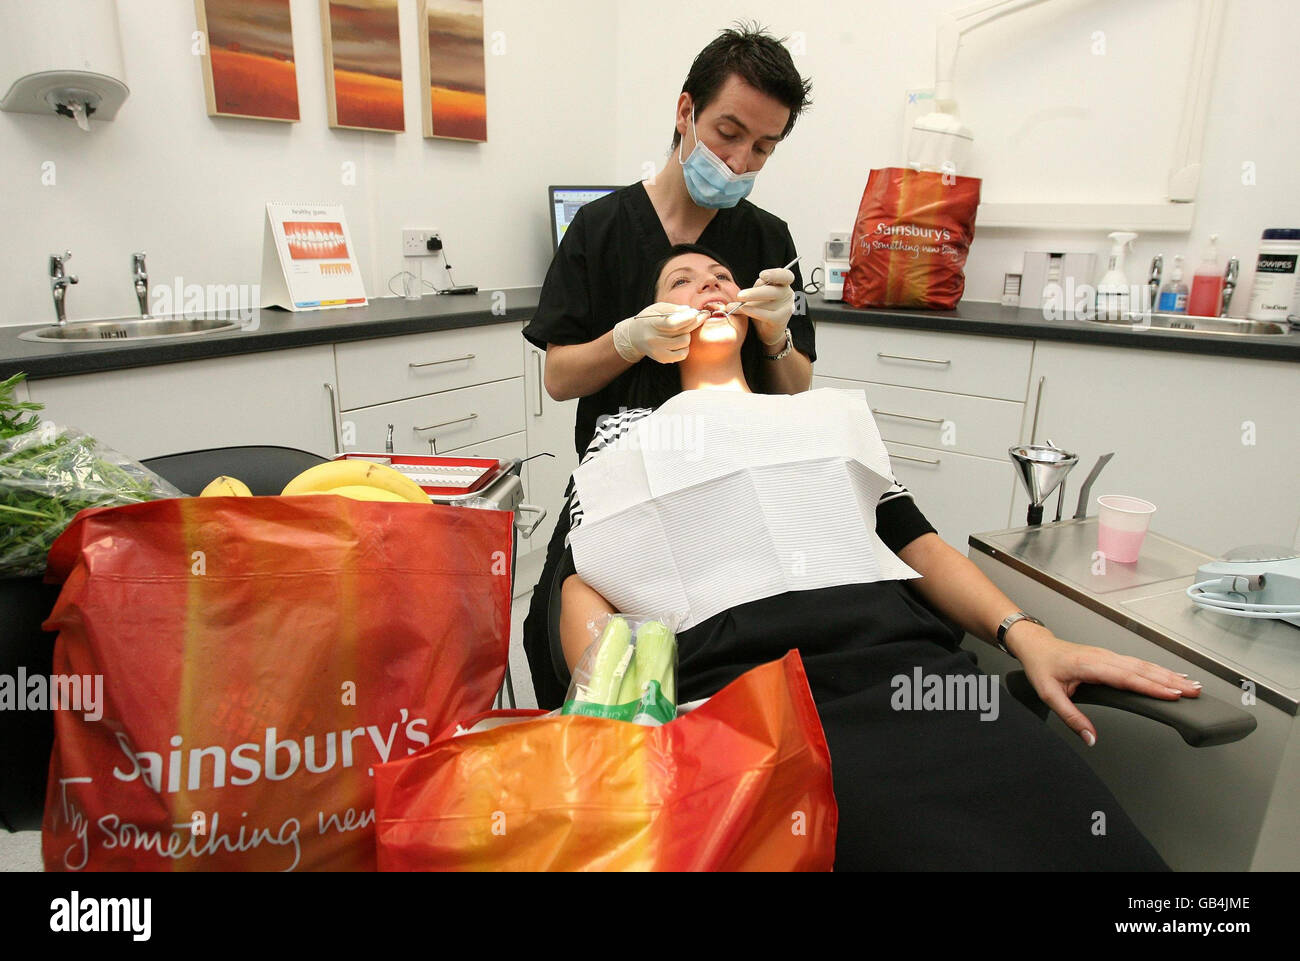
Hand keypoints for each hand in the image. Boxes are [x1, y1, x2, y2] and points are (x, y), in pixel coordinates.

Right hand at [612, 302, 705, 363]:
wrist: (634, 336)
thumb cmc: (649, 320)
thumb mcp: (657, 309)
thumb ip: (673, 309)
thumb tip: (690, 311)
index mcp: (651, 324)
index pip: (672, 323)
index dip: (687, 318)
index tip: (696, 312)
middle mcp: (653, 339)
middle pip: (681, 333)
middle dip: (694, 322)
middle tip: (701, 316)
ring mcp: (658, 351)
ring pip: (684, 343)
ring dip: (688, 334)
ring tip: (683, 330)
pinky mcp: (662, 359)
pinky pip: (682, 354)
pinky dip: (685, 346)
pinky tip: (681, 341)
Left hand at [726, 266, 795, 345]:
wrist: (768, 329)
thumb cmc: (762, 307)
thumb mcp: (756, 295)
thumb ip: (751, 291)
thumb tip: (737, 295)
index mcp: (783, 283)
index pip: (785, 275)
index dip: (775, 274)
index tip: (762, 275)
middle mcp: (787, 294)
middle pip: (772, 291)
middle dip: (754, 293)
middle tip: (739, 296)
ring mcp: (786, 307)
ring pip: (767, 303)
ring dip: (749, 304)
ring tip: (736, 306)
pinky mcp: (781, 320)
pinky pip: (767, 315)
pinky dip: (754, 312)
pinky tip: (743, 310)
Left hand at [1008, 624, 1201, 745]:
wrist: (1036, 645)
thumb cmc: (1042, 667)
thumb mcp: (1049, 695)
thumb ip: (1071, 718)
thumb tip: (1090, 738)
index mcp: (1089, 665)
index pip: (1126, 677)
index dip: (1151, 686)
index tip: (1172, 694)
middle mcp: (1103, 657)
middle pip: (1142, 669)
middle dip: (1170, 681)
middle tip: (1194, 692)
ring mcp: (1108, 655)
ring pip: (1143, 665)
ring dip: (1168, 675)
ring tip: (1191, 685)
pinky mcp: (1110, 657)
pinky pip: (1137, 663)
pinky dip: (1157, 670)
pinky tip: (1171, 676)